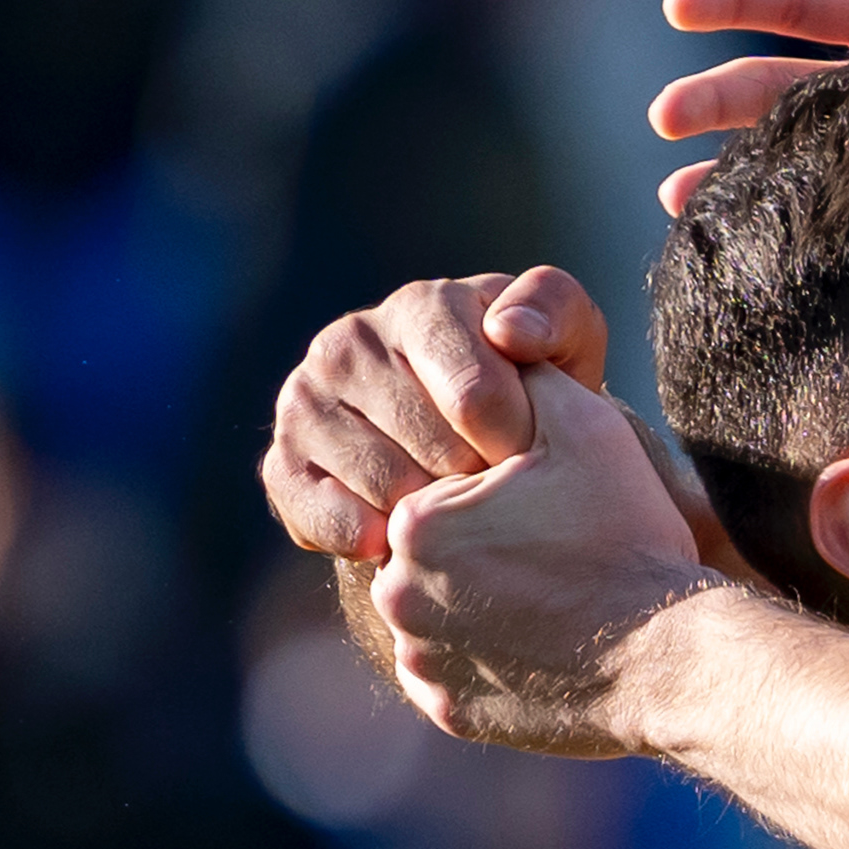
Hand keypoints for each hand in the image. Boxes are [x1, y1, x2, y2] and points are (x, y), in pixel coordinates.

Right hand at [262, 269, 607, 557]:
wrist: (479, 439)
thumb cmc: (531, 384)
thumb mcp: (567, 338)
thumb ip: (554, 310)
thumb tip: (508, 331)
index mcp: (422, 307)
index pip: (475, 396)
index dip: (518, 442)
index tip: (536, 456)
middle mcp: (349, 344)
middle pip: (434, 448)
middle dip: (486, 480)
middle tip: (508, 488)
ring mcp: (305, 404)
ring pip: (388, 487)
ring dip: (440, 513)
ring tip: (468, 506)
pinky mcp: (282, 465)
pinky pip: (330, 520)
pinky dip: (379, 542)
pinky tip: (413, 535)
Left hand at [368, 364, 715, 756]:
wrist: (675, 655)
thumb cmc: (631, 536)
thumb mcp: (590, 428)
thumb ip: (530, 380)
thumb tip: (500, 346)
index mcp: (417, 521)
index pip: (439, 495)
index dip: (498, 498)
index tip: (547, 510)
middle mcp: (398, 596)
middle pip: (432, 559)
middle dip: (483, 554)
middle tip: (554, 558)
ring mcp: (423, 662)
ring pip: (439, 620)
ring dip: (482, 610)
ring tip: (553, 603)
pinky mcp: (451, 715)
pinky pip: (456, 681)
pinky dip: (492, 667)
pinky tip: (545, 648)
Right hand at [651, 0, 848, 211]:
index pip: (799, 2)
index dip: (736, 0)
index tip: (678, 9)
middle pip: (776, 83)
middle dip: (715, 97)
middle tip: (663, 119)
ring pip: (794, 152)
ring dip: (734, 167)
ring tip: (679, 196)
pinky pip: (843, 209)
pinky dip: (793, 222)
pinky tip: (754, 247)